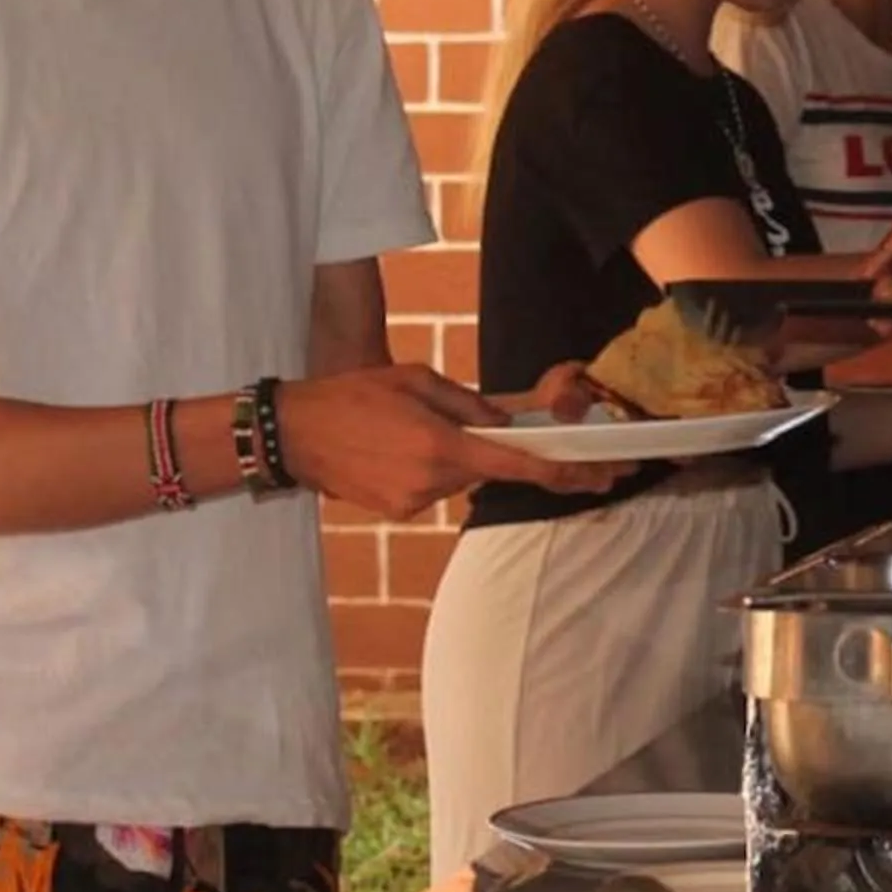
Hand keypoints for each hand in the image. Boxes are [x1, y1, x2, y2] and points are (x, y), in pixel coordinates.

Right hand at [276, 365, 627, 517]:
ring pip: (459, 478)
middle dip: (483, 448)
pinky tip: (392, 448)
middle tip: (440, 423)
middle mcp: (434, 482)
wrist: (292, 433)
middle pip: (487, 469)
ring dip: (449, 455)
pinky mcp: (398, 511)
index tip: (598, 476)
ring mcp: (415, 502)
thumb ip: (470, 405)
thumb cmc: (352, 396)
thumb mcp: (417, 380)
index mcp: (443, 447)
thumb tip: (506, 424)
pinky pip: (433, 487)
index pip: (520, 466)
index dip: (565, 473)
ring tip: (402, 429)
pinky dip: (426, 468)